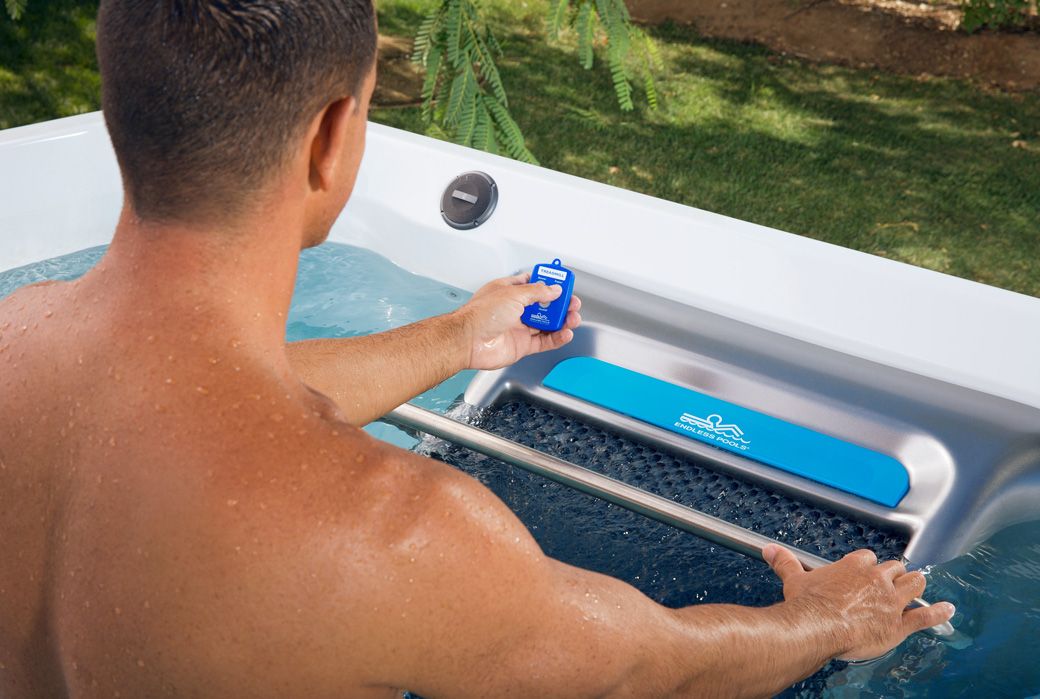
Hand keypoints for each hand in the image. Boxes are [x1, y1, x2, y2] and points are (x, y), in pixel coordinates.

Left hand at [453, 272, 581, 370]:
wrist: (468, 341)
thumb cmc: (480, 315)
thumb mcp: (513, 294)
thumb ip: (537, 292)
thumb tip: (553, 290)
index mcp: (509, 291)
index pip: (533, 283)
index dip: (548, 283)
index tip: (562, 283)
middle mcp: (514, 309)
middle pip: (543, 305)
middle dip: (560, 304)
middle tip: (572, 303)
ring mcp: (518, 328)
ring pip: (546, 324)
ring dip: (562, 321)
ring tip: (573, 318)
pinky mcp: (522, 345)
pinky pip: (544, 341)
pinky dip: (557, 338)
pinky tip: (566, 333)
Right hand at [763, 545, 954, 661]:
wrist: (818, 628)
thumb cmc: (808, 606)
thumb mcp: (794, 580)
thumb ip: (785, 563)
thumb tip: (770, 550)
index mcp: (854, 566)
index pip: (868, 557)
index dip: (867, 564)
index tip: (864, 569)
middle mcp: (876, 580)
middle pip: (894, 568)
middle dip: (894, 573)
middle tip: (892, 578)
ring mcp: (890, 601)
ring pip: (913, 585)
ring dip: (917, 585)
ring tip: (920, 584)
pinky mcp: (899, 624)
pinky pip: (924, 616)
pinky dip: (938, 612)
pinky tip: (948, 609)